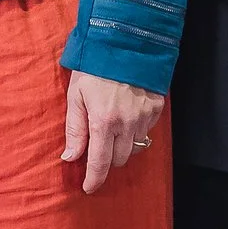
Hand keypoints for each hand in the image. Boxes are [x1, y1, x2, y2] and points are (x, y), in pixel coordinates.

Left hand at [63, 71, 165, 193]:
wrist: (125, 40)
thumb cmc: (94, 66)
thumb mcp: (76, 95)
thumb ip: (74, 129)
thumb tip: (70, 157)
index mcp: (103, 121)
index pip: (100, 162)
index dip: (94, 179)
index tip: (89, 188)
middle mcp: (127, 123)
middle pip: (119, 159)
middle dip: (107, 158)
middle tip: (98, 144)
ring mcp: (145, 116)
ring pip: (135, 147)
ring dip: (122, 145)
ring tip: (112, 127)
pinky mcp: (157, 108)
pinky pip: (146, 131)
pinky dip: (136, 130)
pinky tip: (127, 114)